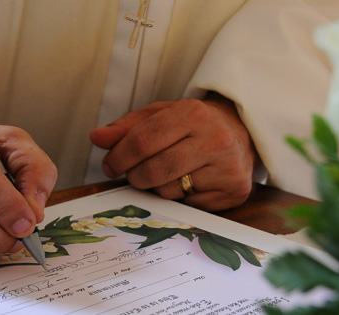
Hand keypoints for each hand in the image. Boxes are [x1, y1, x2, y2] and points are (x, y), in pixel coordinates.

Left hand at [89, 95, 255, 211]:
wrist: (242, 132)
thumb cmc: (194, 124)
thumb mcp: (161, 115)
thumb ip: (127, 127)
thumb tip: (97, 138)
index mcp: (192, 113)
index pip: (142, 140)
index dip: (119, 156)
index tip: (110, 165)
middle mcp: (214, 139)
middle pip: (153, 170)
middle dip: (134, 176)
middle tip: (133, 173)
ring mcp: (227, 168)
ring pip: (168, 191)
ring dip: (156, 187)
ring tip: (165, 173)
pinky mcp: (234, 192)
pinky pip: (188, 206)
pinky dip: (180, 197)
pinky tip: (188, 182)